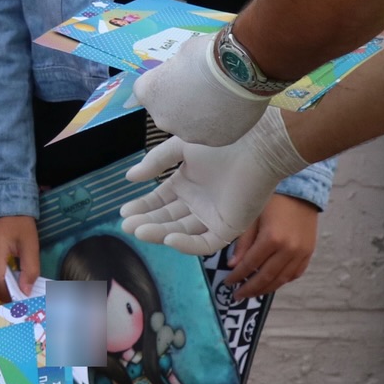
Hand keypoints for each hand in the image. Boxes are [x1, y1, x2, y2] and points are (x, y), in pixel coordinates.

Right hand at [0, 214, 40, 302]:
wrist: (4, 208)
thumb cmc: (19, 224)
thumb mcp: (30, 245)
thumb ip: (30, 269)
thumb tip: (25, 292)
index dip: (8, 293)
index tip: (23, 300)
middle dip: (5, 295)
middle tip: (22, 298)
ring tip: (16, 290)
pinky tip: (8, 282)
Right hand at [119, 111, 306, 257]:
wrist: (259, 143)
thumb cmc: (222, 140)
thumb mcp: (181, 147)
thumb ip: (156, 162)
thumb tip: (129, 177)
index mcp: (188, 182)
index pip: (161, 200)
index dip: (143, 206)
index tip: (124, 211)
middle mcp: (199, 201)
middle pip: (168, 217)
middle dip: (147, 221)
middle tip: (127, 226)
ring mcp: (214, 215)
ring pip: (182, 230)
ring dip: (160, 232)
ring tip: (139, 231)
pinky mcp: (230, 227)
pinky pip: (206, 242)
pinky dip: (188, 243)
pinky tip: (170, 237)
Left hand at [132, 30, 271, 145]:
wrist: (241, 70)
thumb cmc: (207, 54)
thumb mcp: (181, 53)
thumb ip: (174, 69)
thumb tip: (179, 73)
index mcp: (148, 92)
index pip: (147, 90)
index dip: (165, 81)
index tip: (179, 75)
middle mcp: (161, 119)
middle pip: (167, 111)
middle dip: (180, 102)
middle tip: (201, 88)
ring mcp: (187, 134)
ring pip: (190, 126)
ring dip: (199, 116)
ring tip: (220, 99)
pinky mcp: (213, 141)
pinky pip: (213, 132)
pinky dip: (219, 124)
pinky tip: (231, 109)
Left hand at [223, 195, 318, 301]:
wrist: (301, 190)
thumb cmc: (272, 200)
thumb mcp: (252, 217)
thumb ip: (243, 243)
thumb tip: (233, 265)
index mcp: (272, 238)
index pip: (250, 265)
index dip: (237, 276)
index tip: (227, 283)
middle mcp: (288, 249)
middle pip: (266, 277)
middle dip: (250, 288)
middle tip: (237, 295)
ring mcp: (301, 253)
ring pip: (281, 279)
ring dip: (265, 289)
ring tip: (252, 293)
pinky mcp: (309, 253)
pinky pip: (295, 274)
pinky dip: (282, 281)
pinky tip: (271, 283)